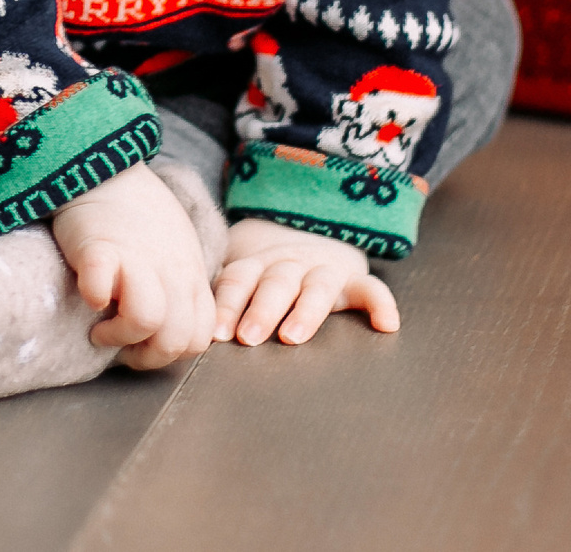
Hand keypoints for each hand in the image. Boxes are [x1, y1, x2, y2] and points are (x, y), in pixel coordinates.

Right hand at [51, 163, 215, 369]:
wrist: (109, 173)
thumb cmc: (140, 220)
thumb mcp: (177, 256)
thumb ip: (182, 292)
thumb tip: (169, 338)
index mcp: (191, 277)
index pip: (198, 338)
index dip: (169, 354)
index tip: (141, 346)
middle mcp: (172, 271)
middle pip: (176, 338)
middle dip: (144, 356)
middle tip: (118, 342)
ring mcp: (138, 258)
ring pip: (148, 319)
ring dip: (118, 336)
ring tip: (99, 328)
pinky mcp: (100, 247)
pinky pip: (101, 285)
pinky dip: (94, 297)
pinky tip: (89, 294)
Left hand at [212, 217, 399, 345]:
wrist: (308, 235)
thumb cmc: (264, 275)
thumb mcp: (241, 277)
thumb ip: (220, 299)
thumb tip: (184, 334)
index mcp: (256, 265)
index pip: (238, 280)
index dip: (228, 305)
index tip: (219, 334)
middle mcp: (288, 264)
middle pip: (275, 283)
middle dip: (262, 309)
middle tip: (249, 336)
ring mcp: (322, 270)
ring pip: (316, 287)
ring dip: (305, 310)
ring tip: (294, 336)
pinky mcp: (353, 280)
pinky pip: (371, 289)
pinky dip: (380, 305)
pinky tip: (386, 325)